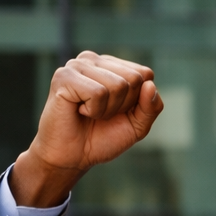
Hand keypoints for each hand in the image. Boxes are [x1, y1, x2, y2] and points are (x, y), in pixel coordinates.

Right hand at [8, 52, 162, 208]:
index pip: (145, 74)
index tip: (118, 111)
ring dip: (108, 109)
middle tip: (102, 113)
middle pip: (134, 78)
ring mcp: (76, 65)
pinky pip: (98, 92)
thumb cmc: (103, 137)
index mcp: (111, 65)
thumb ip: (151, 107)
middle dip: (124, 105)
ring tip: (89, 112)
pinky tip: (79, 110)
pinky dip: (94, 110)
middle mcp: (93, 59)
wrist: (73, 156)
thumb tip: (150, 84)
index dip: (138, 101)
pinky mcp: (63, 76)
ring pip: (118, 85)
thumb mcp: (138, 125)